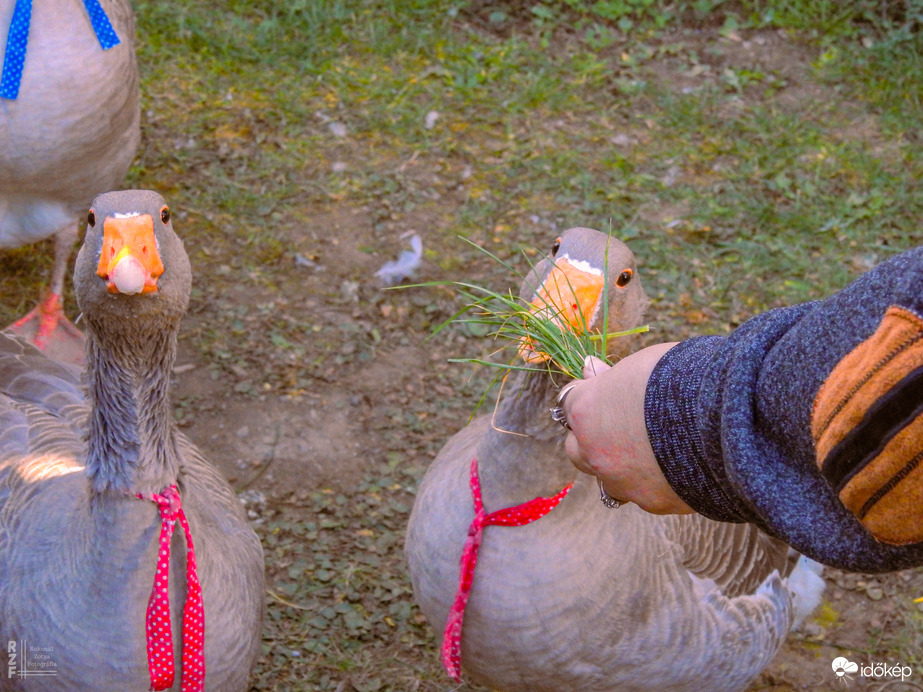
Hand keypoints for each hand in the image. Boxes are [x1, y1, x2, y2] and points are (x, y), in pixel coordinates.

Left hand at [562, 344, 693, 514]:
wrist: (727, 417)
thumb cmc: (683, 377)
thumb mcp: (641, 364)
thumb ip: (611, 375)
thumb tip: (591, 367)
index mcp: (587, 410)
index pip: (569, 404)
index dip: (589, 398)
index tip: (604, 393)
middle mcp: (594, 450)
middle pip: (576, 449)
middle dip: (593, 439)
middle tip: (621, 426)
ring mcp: (620, 481)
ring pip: (609, 479)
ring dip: (622, 466)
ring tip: (655, 449)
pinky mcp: (652, 502)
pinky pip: (644, 493)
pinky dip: (656, 481)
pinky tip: (678, 466)